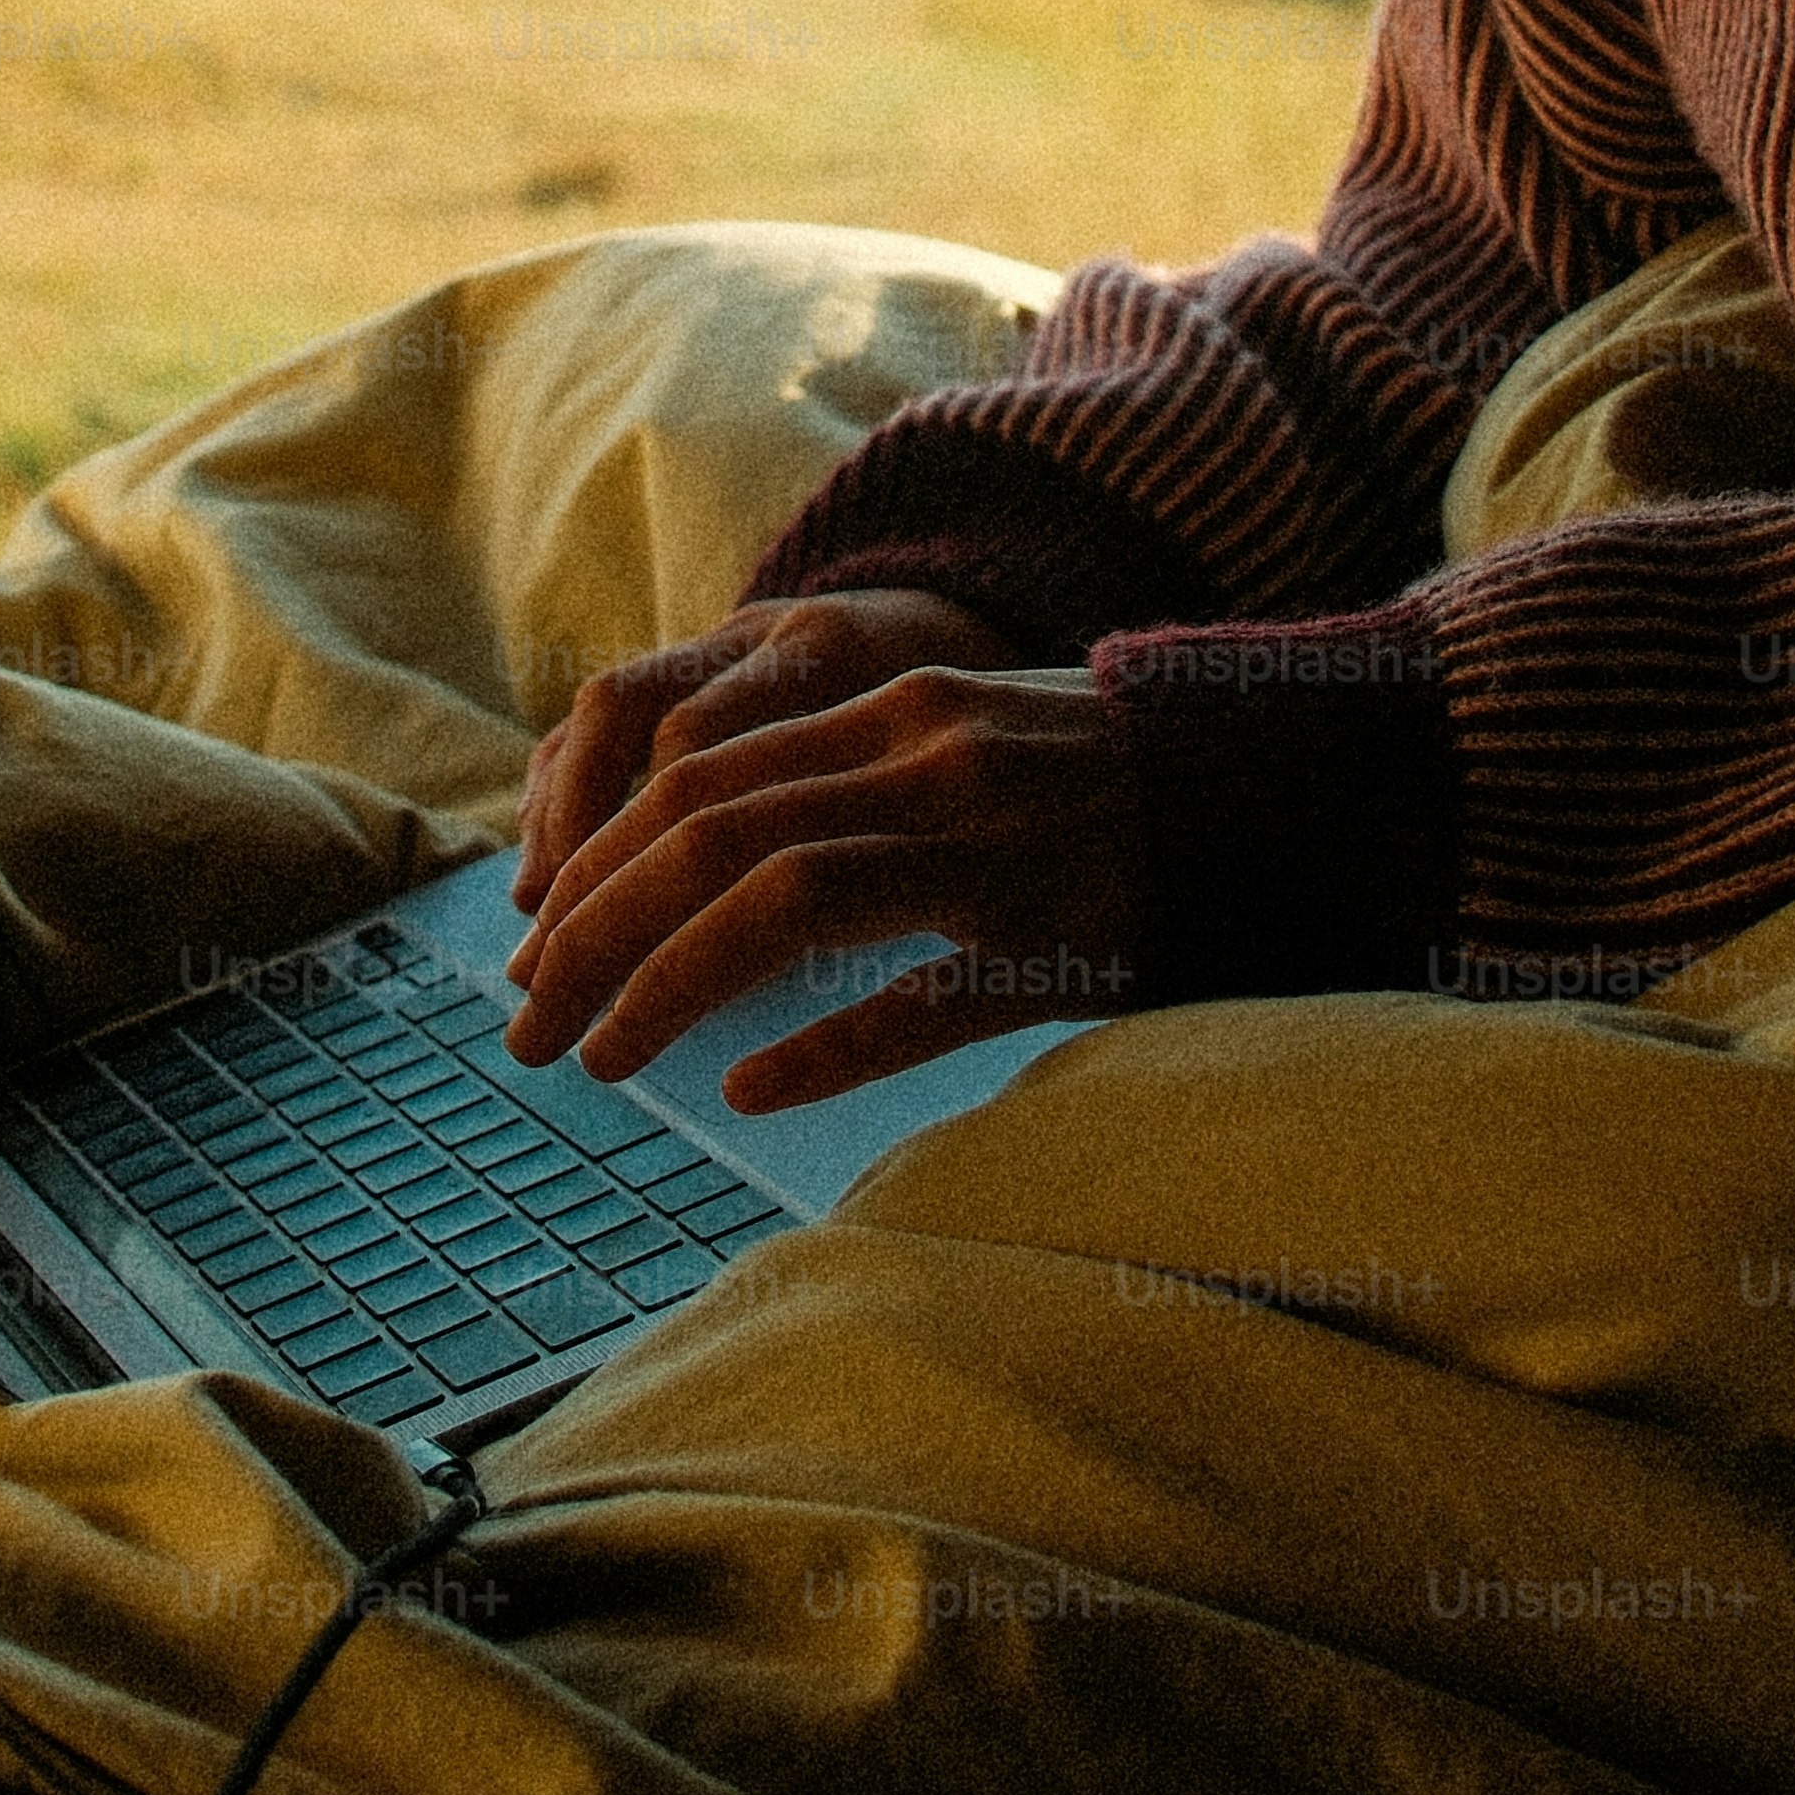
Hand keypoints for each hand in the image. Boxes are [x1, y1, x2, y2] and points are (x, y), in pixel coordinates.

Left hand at [501, 648, 1145, 1113]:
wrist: (1269, 781)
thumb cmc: (1088, 784)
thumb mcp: (947, 747)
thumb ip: (825, 788)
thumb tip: (678, 878)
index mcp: (890, 707)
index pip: (689, 776)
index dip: (588, 863)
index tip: (530, 950)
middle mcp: (925, 757)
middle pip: (707, 832)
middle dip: (590, 933)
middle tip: (525, 1028)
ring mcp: (992, 841)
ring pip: (781, 898)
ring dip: (664, 983)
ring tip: (598, 1059)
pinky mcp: (1057, 933)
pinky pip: (924, 995)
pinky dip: (826, 1042)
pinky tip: (749, 1087)